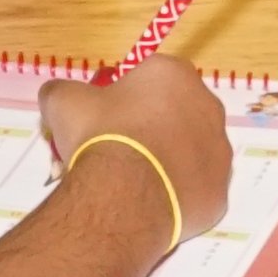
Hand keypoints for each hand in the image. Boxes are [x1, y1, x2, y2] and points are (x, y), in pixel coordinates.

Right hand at [44, 53, 236, 244]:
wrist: (123, 196)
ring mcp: (220, 152)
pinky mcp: (220, 193)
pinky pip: (197, 189)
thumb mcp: (63, 101)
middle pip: (178, 112)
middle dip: (154, 125)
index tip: (109, 116)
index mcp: (174, 74)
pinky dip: (178, 194)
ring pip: (192, 152)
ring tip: (136, 180)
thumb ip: (63, 90)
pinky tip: (153, 202)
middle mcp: (207, 106)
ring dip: (169, 160)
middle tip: (121, 148)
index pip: (152, 76)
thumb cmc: (99, 136)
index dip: (128, 94)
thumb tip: (57, 94)